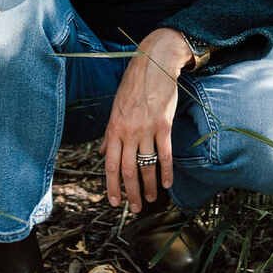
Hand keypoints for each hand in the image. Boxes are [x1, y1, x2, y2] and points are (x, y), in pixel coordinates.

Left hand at [100, 29, 191, 212]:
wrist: (154, 64)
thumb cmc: (134, 85)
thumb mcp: (116, 107)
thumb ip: (110, 133)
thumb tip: (103, 152)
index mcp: (114, 128)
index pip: (110, 164)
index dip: (112, 186)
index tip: (115, 202)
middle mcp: (128, 131)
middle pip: (128, 170)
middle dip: (132, 193)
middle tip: (137, 208)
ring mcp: (146, 129)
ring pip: (147, 165)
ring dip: (150, 186)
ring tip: (152, 199)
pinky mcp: (163, 125)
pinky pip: (164, 154)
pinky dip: (167, 171)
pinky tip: (169, 183)